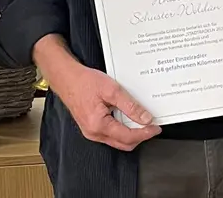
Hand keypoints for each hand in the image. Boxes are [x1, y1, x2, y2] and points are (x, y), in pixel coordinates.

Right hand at [45, 59, 161, 150]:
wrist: (67, 78)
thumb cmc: (84, 81)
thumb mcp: (112, 90)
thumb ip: (130, 106)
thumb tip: (145, 118)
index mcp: (98, 125)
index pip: (128, 137)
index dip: (145, 133)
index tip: (155, 128)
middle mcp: (94, 133)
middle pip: (124, 143)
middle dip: (140, 136)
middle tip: (151, 126)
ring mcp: (91, 132)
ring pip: (117, 140)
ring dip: (131, 133)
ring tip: (140, 120)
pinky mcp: (91, 128)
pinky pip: (110, 134)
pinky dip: (122, 129)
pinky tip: (126, 118)